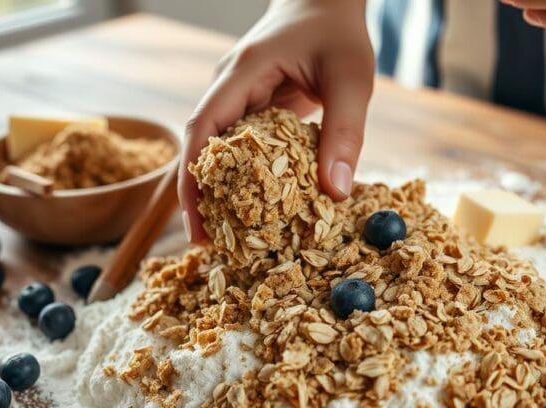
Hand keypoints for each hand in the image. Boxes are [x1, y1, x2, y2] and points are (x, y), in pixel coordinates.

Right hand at [179, 0, 373, 242]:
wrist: (328, 0)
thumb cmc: (339, 33)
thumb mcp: (352, 79)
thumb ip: (345, 133)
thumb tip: (337, 192)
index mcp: (242, 73)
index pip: (203, 129)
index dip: (194, 179)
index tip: (196, 223)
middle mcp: (230, 86)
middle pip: (203, 147)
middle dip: (202, 196)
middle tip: (209, 245)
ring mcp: (239, 96)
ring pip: (221, 150)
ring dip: (222, 190)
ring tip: (230, 237)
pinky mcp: (254, 107)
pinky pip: (244, 147)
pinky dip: (246, 178)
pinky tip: (258, 210)